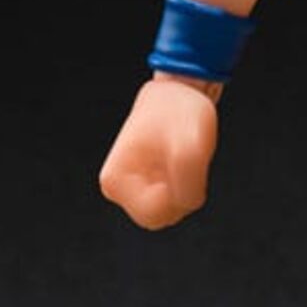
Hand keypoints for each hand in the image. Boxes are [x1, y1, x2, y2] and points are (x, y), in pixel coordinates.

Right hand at [100, 76, 218, 228]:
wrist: (179, 88)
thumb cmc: (179, 111)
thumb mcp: (191, 143)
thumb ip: (188, 180)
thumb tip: (186, 203)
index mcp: (115, 180)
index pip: (154, 214)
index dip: (178, 194)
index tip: (183, 162)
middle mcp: (120, 189)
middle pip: (161, 218)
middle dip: (182, 195)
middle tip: (187, 160)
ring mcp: (134, 188)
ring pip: (171, 211)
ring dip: (186, 187)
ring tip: (183, 154)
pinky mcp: (149, 184)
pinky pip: (175, 200)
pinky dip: (187, 183)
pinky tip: (184, 157)